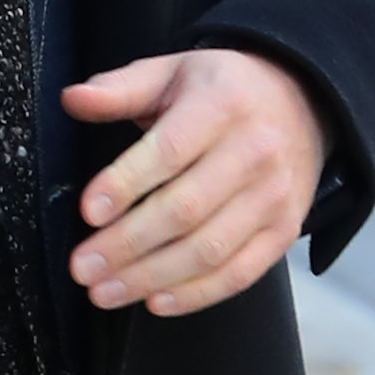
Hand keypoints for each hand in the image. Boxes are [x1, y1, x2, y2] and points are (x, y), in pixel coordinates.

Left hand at [63, 47, 325, 315]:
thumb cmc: (222, 93)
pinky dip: (195, 295)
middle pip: (185, 210)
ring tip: (104, 291)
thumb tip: (73, 100)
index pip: (170, 151)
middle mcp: (254, 152)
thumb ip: (120, 89)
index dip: (126, 184)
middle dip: (126, 245)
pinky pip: (238, 274)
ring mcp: (274, 197)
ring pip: (209, 250)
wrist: (301, 104)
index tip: (89, 212)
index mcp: (221, 106)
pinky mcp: (284, 231)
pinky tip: (154, 302)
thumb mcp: (172, 73)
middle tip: (82, 267)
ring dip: (150, 278)